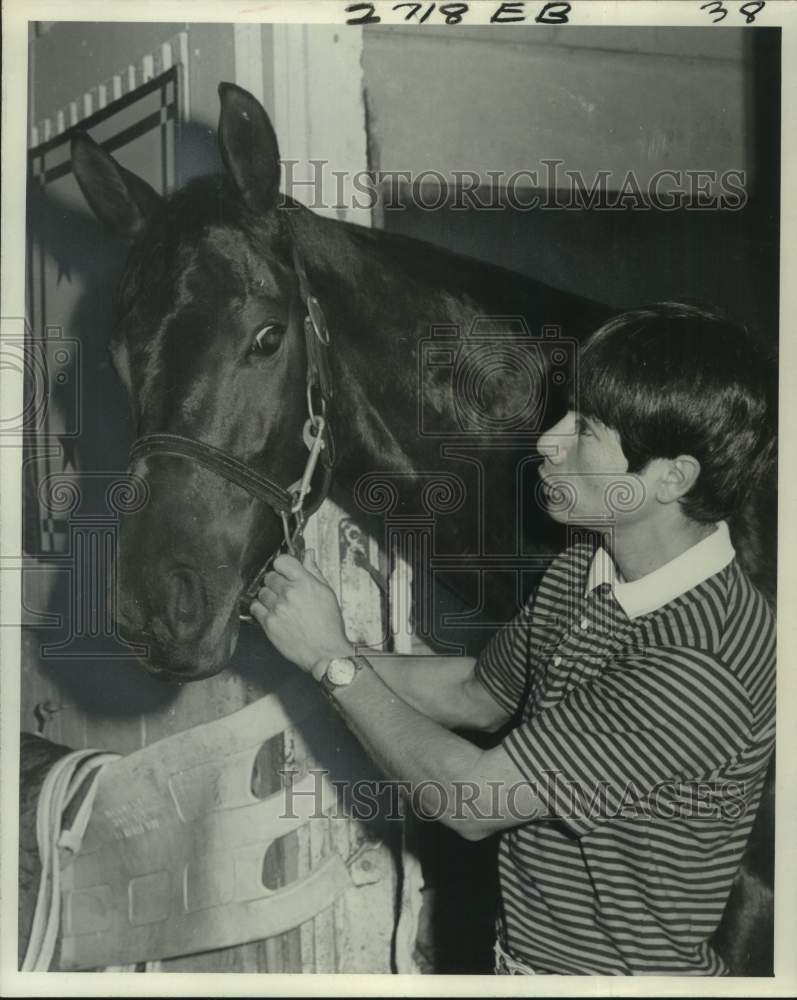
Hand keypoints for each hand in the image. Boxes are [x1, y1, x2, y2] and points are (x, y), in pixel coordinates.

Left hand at [249, 549, 353, 672]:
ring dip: (269, 596)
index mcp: (305, 583)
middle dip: (276, 582)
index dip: (282, 566)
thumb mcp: (327, 593)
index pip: (282, 561)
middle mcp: (289, 593)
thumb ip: (314, 571)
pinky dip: (261, 608)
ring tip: (280, 605)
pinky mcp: (268, 623)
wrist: (325, 652)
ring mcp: (277, 608)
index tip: (285, 572)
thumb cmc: (329, 624)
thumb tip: (308, 554)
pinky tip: (271, 612)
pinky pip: (255, 607)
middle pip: (270, 576)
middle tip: (284, 592)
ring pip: (262, 592)